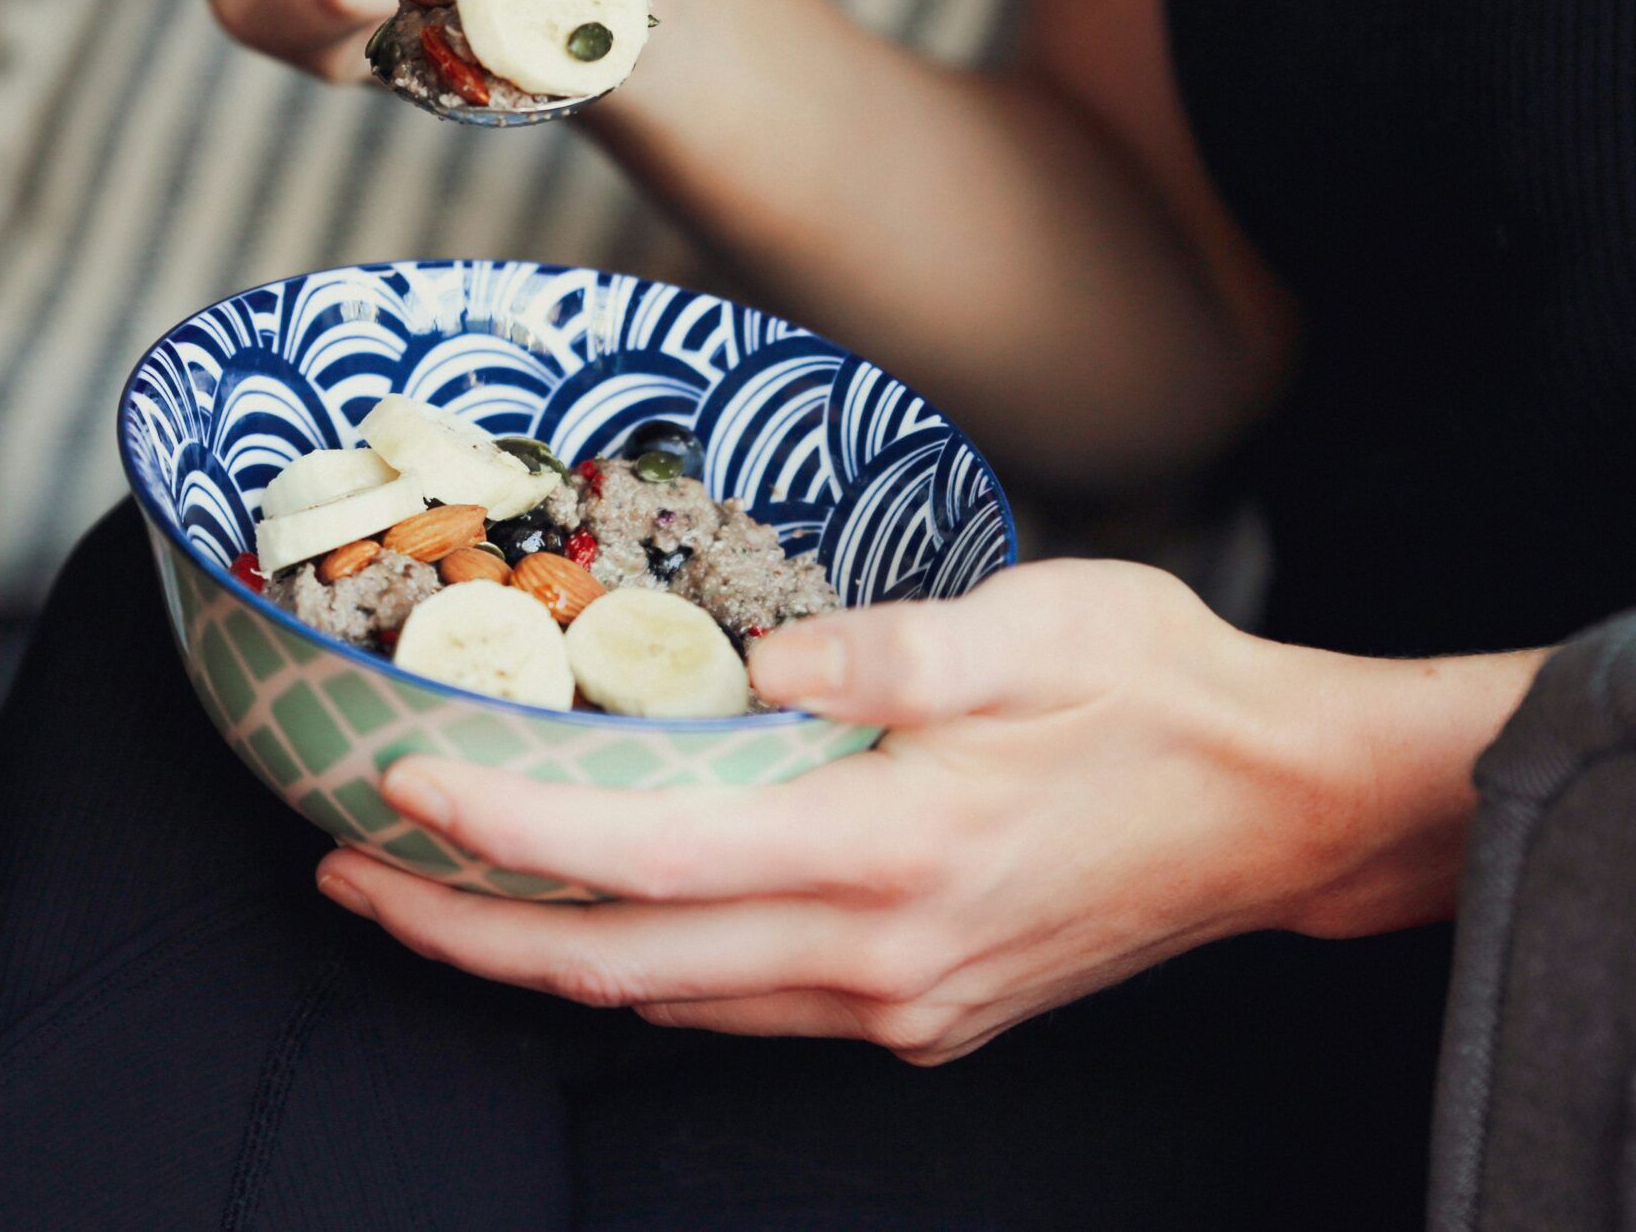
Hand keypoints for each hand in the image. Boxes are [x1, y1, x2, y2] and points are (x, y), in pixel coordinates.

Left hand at [316, 559, 1538, 1063]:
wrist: (1286, 813)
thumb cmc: (1163, 694)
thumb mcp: (1034, 621)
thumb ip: (883, 647)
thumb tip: (751, 665)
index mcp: (887, 849)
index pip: (643, 857)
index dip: (500, 834)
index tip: (396, 793)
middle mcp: (876, 957)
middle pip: (620, 967)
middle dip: (466, 934)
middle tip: (349, 881)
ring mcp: (901, 1004)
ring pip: (675, 1003)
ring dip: (546, 955)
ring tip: (443, 892)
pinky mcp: (928, 1015)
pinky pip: (748, 1009)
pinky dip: (652, 967)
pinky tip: (613, 913)